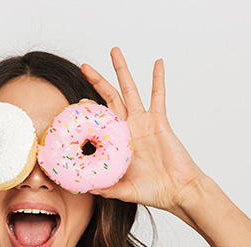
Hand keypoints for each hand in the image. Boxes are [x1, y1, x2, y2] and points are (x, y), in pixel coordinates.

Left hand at [81, 48, 208, 213]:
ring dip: (122, 70)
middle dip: (97, 81)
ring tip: (114, 51)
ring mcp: (143, 122)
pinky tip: (157, 62)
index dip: (85, 114)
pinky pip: (158, 95)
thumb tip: (86, 190)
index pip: (96, 123)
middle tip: (84, 66)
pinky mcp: (159, 120)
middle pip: (109, 98)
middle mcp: (127, 128)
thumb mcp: (124, 191)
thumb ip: (107, 189)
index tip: (72, 106)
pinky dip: (158, 79)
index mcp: (116, 143)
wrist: (178, 190)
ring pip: (130, 90)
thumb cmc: (153, 191)